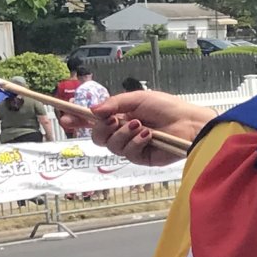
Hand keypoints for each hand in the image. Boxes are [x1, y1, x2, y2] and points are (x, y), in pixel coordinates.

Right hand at [88, 91, 210, 159]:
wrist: (190, 123)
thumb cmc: (168, 108)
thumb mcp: (138, 99)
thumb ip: (114, 103)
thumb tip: (93, 110)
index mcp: (121, 116)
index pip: (94, 120)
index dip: (78, 120)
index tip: (66, 118)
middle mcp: (123, 132)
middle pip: (97, 137)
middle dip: (102, 128)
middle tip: (114, 120)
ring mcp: (132, 146)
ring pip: (111, 146)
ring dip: (123, 134)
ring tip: (140, 125)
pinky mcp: (141, 158)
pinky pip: (127, 153)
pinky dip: (135, 142)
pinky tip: (149, 135)